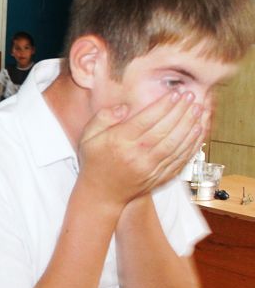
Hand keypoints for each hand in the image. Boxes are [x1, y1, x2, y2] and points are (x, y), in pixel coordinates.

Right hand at [78, 90, 202, 206]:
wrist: (101, 194)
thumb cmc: (95, 161)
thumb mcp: (88, 136)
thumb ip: (103, 117)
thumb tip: (124, 107)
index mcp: (119, 141)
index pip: (146, 119)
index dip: (163, 105)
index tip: (176, 93)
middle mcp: (136, 155)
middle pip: (164, 130)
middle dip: (180, 111)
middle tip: (191, 96)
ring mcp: (150, 168)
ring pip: (175, 144)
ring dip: (190, 126)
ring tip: (198, 110)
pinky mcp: (160, 177)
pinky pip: (180, 159)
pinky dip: (191, 145)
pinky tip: (198, 132)